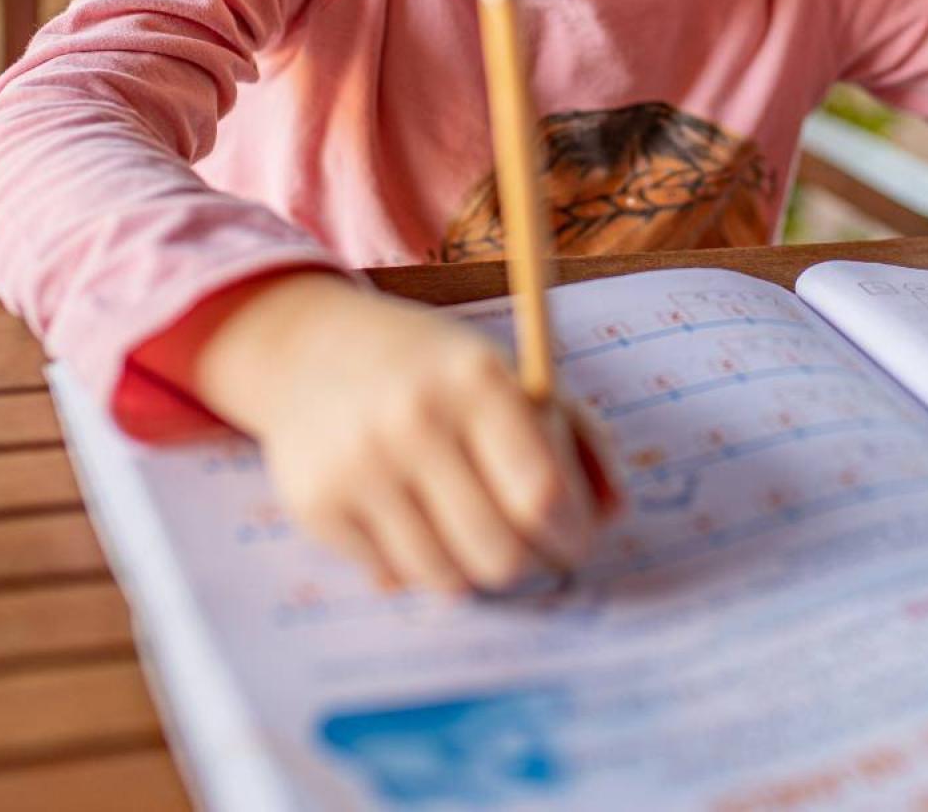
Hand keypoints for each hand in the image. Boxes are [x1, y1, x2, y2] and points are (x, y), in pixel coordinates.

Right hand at [140, 271, 622, 593]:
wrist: (313, 348)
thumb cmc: (434, 369)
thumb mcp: (510, 374)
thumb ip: (578, 437)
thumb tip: (614, 512)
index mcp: (475, 379)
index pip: (541, 493)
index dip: (572, 534)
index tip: (576, 541)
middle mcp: (413, 420)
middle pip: (500, 552)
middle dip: (530, 564)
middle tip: (532, 551)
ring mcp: (359, 466)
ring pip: (447, 578)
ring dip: (472, 570)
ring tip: (472, 533)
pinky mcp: (317, 505)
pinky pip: (393, 577)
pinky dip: (415, 564)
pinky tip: (412, 520)